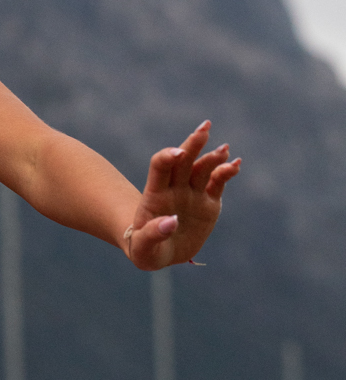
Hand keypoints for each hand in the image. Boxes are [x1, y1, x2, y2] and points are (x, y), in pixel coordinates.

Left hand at [123, 121, 240, 269]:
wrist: (160, 252)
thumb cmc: (145, 250)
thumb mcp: (143, 249)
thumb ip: (153, 235)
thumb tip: (170, 221)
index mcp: (155, 195)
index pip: (160, 167)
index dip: (167, 157)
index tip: (178, 153)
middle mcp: (175, 188)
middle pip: (183, 160)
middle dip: (193, 144)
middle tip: (204, 128)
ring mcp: (192, 194)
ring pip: (203, 168)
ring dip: (213, 157)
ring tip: (224, 149)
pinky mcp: (208, 203)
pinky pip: (218, 183)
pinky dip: (227, 172)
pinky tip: (236, 164)